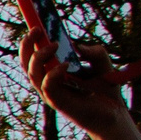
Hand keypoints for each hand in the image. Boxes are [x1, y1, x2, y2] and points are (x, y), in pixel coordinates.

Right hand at [20, 26, 136, 139]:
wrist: (114, 115)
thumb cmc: (105, 91)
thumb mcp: (103, 65)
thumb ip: (94, 52)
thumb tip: (77, 47)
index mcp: (53, 73)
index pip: (34, 56)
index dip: (30, 41)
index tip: (35, 25)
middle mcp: (47, 82)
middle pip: (26, 63)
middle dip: (27, 45)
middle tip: (36, 29)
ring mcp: (51, 93)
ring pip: (32, 73)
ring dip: (39, 56)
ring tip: (53, 44)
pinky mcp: (58, 102)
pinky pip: (47, 87)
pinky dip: (53, 74)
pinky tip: (65, 65)